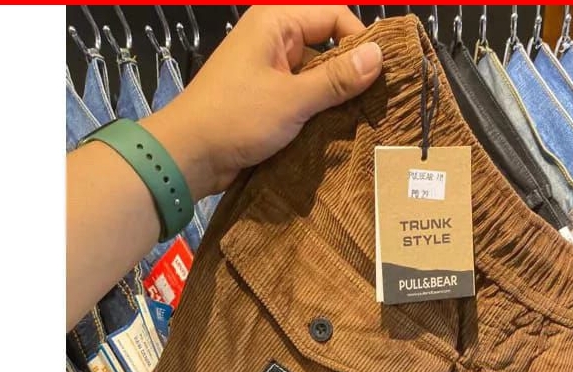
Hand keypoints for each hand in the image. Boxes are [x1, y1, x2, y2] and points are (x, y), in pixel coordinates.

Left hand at [143, 5, 382, 200]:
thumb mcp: (292, 98)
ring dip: (335, 95)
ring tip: (362, 118)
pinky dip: (317, 110)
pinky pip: (301, 96)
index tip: (383, 74)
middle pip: (326, 45)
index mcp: (275, 23)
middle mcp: (272, 40)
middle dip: (350, 71)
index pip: (333, 16)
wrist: (189, 155)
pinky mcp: (265, 99)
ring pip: (315, 74)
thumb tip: (379, 56)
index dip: (360, 41)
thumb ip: (337, 79)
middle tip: (378, 100)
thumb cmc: (236, 118)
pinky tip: (336, 129)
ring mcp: (268, 71)